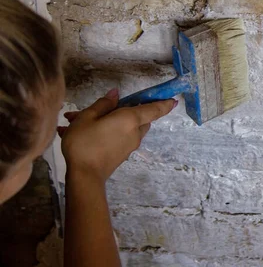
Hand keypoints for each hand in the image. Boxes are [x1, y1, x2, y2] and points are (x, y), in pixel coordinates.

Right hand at [58, 88, 176, 182]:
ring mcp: (130, 146)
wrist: (84, 176)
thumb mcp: (87, 117)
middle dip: (128, 111)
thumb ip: (103, 104)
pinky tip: (84, 133)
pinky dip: (109, 133)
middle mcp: (135, 132)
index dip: (164, 104)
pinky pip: (120, 138)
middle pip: (140, 118)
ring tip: (82, 120)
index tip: (173, 101)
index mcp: (130, 119)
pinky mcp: (122, 155)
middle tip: (106, 108)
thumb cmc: (84, 143)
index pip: (154, 109)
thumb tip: (116, 94)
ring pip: (128, 128)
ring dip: (113, 122)